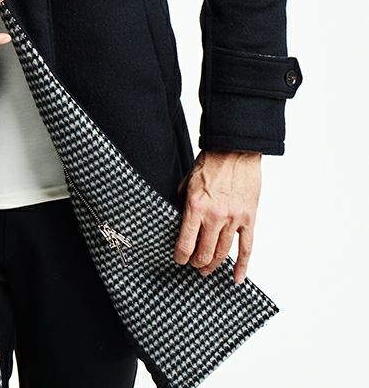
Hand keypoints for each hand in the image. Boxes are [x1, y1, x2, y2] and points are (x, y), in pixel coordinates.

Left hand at [173, 150, 261, 284]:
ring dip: (213, 265)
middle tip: (193, 265)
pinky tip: (237, 278)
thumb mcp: (187, 181)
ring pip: (223, 253)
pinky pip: (246, 248)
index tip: (178, 260)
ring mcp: (233, 219)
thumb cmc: (211, 162)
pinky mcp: (248, 219)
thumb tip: (180, 221)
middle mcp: (215, 216)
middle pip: (204, 253)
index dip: (180, 256)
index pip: (185, 243)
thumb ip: (183, 204)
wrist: (235, 150)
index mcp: (196, 207)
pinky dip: (242, 266)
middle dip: (196, 263)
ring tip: (206, 269)